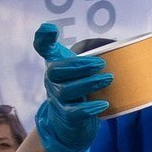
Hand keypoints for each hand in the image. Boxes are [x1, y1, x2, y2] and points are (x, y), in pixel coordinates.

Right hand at [31, 22, 111, 151]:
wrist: (69, 123)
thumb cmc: (75, 89)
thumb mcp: (76, 69)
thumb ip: (85, 53)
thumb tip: (93, 39)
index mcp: (54, 66)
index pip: (43, 48)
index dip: (43, 39)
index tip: (51, 29)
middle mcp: (51, 81)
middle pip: (56, 70)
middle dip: (79, 65)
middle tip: (101, 64)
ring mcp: (57, 99)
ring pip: (67, 90)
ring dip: (88, 83)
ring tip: (109, 79)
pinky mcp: (67, 116)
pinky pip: (75, 112)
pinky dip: (89, 108)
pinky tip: (103, 104)